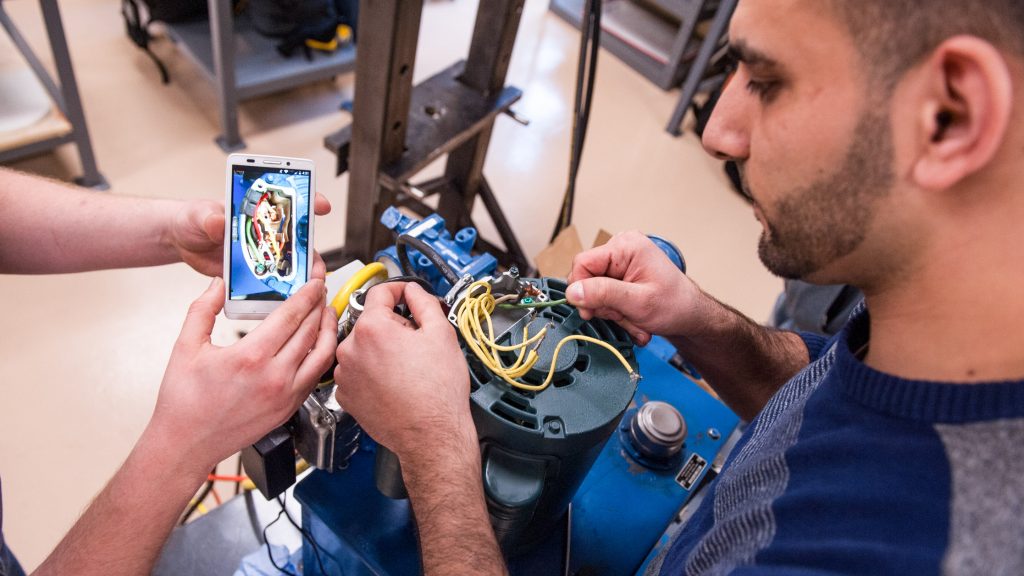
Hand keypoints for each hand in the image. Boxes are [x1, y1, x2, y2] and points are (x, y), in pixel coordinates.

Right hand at [146, 277, 336, 471]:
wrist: (186, 444)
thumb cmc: (184, 403)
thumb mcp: (185, 347)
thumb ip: (203, 309)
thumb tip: (218, 284)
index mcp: (251, 357)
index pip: (291, 315)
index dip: (307, 292)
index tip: (314, 278)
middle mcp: (274, 376)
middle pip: (310, 330)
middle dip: (319, 303)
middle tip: (320, 287)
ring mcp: (286, 395)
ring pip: (322, 354)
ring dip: (328, 328)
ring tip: (326, 311)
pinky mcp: (289, 408)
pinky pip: (316, 375)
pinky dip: (322, 355)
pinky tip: (318, 344)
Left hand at [170, 194, 331, 276]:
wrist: (182, 241)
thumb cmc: (193, 219)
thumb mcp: (200, 214)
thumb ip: (210, 218)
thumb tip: (219, 222)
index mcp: (258, 211)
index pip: (291, 202)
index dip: (310, 201)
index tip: (322, 205)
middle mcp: (266, 232)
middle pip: (299, 241)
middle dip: (311, 254)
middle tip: (314, 267)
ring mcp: (263, 253)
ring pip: (291, 265)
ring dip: (301, 277)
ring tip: (303, 290)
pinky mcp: (254, 272)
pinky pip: (272, 282)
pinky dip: (281, 292)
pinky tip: (282, 301)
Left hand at [334, 283, 472, 456]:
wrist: (431, 435)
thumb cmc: (437, 392)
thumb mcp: (441, 333)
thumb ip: (423, 302)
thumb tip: (413, 291)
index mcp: (372, 328)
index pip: (379, 292)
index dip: (398, 290)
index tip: (406, 295)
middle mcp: (350, 349)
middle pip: (371, 322)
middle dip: (392, 326)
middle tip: (416, 343)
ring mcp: (345, 375)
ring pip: (363, 348)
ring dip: (380, 350)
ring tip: (405, 368)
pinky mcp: (346, 396)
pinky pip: (357, 372)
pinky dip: (372, 373)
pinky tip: (393, 383)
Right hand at [566, 231, 704, 344]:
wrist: (691, 316)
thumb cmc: (675, 305)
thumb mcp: (637, 302)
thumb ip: (603, 294)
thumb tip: (572, 291)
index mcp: (626, 246)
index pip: (582, 263)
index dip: (581, 289)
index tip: (590, 311)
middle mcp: (621, 249)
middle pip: (588, 279)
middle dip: (603, 304)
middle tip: (623, 316)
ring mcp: (621, 262)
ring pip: (595, 291)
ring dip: (611, 311)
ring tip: (633, 319)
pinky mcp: (622, 275)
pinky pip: (605, 295)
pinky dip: (616, 311)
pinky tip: (632, 318)